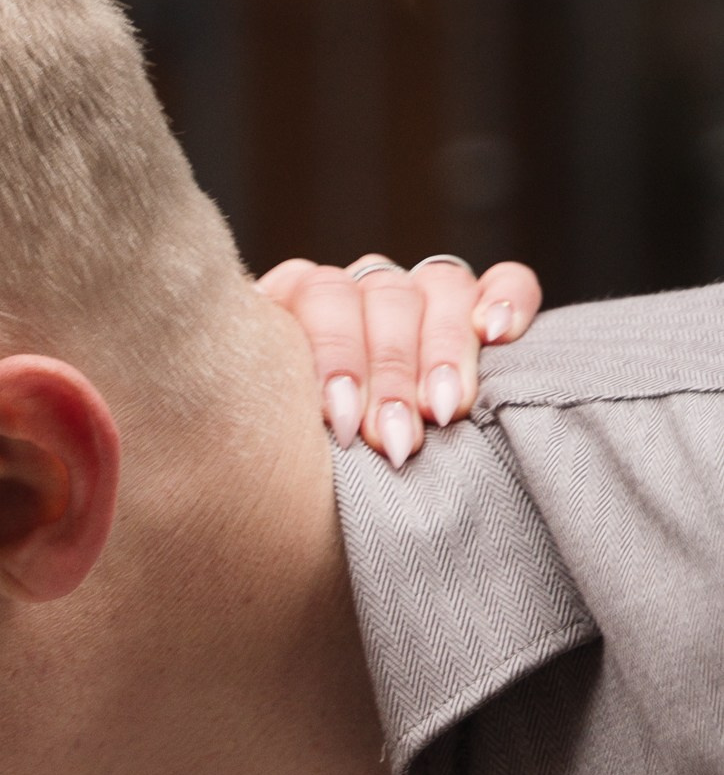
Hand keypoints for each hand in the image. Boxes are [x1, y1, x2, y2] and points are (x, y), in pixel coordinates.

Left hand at [257, 252, 542, 466]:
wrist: (300, 493)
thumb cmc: (282, 469)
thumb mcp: (265, 440)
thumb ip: (267, 422)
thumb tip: (279, 448)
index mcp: (294, 304)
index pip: (322, 296)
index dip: (335, 357)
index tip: (342, 423)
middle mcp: (357, 290)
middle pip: (384, 297)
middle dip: (391, 374)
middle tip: (393, 440)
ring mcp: (418, 292)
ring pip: (440, 287)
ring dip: (445, 350)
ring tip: (446, 410)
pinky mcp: (478, 306)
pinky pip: (504, 281)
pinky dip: (509, 299)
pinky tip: (500, 335)